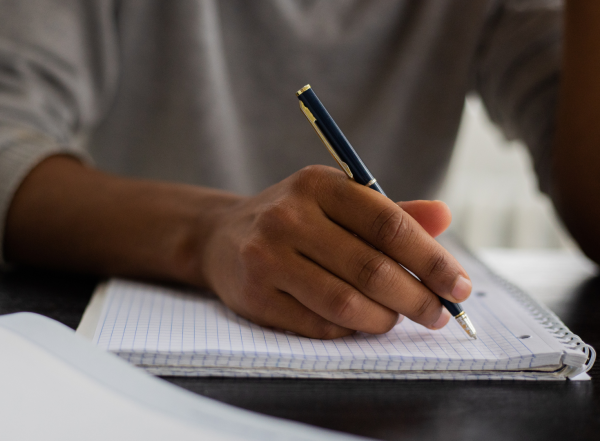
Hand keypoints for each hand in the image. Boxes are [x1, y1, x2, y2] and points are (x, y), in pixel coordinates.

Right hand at [200, 165, 471, 338]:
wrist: (220, 237)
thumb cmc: (294, 220)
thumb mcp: (337, 202)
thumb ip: (391, 213)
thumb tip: (445, 217)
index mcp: (318, 184)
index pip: (387, 223)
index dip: (432, 258)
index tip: (460, 286)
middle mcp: (288, 217)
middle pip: (372, 268)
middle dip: (417, 298)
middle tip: (439, 313)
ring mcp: (267, 257)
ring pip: (346, 304)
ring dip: (385, 319)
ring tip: (397, 318)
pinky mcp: (255, 296)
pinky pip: (319, 325)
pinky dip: (350, 331)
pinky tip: (359, 323)